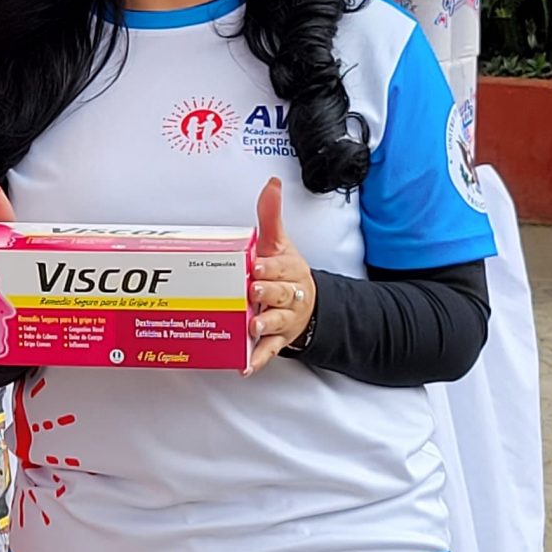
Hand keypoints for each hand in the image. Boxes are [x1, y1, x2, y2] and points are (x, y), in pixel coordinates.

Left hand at [245, 178, 315, 374]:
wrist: (307, 302)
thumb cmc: (285, 271)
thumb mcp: (279, 243)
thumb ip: (271, 215)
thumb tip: (272, 184)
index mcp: (288, 269)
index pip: (280, 267)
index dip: (270, 266)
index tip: (257, 264)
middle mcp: (288, 295)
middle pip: (280, 294)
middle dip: (267, 293)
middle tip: (253, 291)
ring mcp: (284, 319)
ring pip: (276, 323)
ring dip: (265, 325)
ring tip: (252, 327)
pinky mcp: (277, 340)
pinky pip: (268, 351)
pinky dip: (257, 360)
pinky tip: (244, 367)